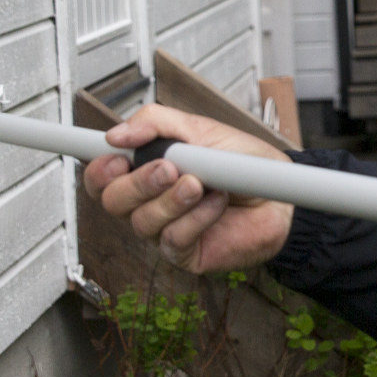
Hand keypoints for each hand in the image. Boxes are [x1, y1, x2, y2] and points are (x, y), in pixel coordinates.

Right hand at [82, 104, 295, 275]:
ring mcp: (163, 229)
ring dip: (172, 199)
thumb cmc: (241, 161)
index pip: (101, 176)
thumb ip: (156, 122)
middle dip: (138, 182)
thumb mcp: (199, 128)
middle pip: (113, 200)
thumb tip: (116, 135)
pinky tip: (216, 203)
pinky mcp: (183, 253)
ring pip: (142, 221)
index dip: (97, 169)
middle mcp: (148, 201)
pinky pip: (172, 239)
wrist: (279, 192)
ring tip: (201, 183)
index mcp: (144, 168)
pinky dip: (195, 217)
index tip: (115, 157)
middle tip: (169, 166)